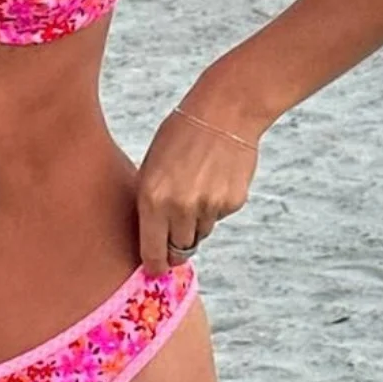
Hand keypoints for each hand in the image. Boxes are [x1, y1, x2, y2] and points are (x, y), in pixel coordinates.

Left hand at [136, 106, 257, 275]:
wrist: (225, 111)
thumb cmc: (180, 135)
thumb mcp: (150, 167)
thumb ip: (149, 204)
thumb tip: (153, 240)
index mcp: (152, 198)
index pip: (151, 250)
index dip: (154, 264)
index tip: (155, 270)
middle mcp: (181, 208)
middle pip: (179, 249)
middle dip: (176, 248)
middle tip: (175, 241)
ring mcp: (209, 207)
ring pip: (201, 233)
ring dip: (195, 223)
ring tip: (195, 190)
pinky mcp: (233, 203)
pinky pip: (219, 217)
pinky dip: (215, 206)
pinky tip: (215, 179)